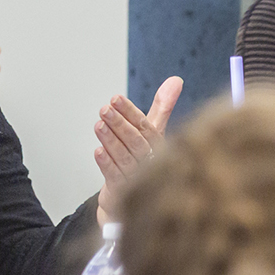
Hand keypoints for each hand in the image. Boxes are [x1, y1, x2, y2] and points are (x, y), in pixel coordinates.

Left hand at [94, 76, 182, 223]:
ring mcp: (138, 178)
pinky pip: (115, 177)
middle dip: (119, 124)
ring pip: (124, 158)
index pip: (146, 127)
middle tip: (104, 109)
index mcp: (160, 146)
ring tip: (98, 125)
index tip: (115, 98)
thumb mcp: (153, 131)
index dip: (130, 112)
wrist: (136, 195)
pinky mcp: (124, 192)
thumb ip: (162, 107)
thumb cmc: (145, 158)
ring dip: (110, 141)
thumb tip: (176, 79)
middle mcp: (152, 163)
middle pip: (135, 142)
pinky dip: (107, 164)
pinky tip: (98, 151)